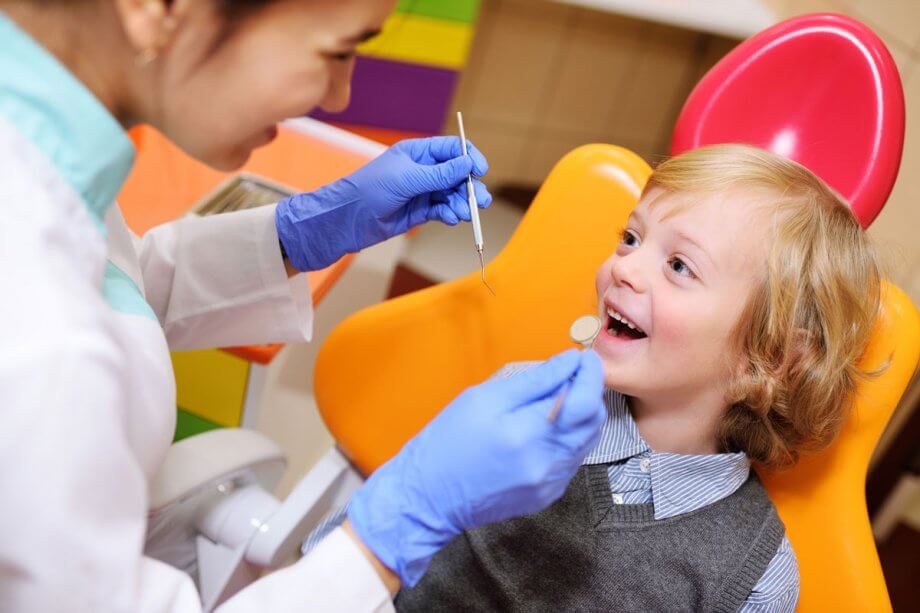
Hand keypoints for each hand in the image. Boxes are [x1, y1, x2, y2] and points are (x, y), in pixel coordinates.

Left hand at [276, 136, 491, 270]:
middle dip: (470, 186)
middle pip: (457, 174)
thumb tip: (468, 163)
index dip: (469, 158)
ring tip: (464, 213)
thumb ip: (440, 173)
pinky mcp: (420, 211)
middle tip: (480, 200)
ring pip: (452, 194)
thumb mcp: (408, 178)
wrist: (349, 218)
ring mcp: (422, 191)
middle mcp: (423, 170)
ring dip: (462, 202)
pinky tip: (453, 218)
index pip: (452, 149)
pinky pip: (443, 209)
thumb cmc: (371, 189)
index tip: (480, 171)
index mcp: (418, 152)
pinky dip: (451, 213)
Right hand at [347, 349, 605, 585]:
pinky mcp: (548, 494)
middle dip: (588, 392)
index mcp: (527, 434)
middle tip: (568, 376)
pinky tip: (541, 430)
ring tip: (551, 402)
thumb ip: (533, 380)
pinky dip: (566, 438)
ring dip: (579, 416)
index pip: (584, 398)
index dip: (590, 373)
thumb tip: (569, 361)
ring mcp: (549, 483)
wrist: (429, 497)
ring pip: (587, 440)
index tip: (584, 358)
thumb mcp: (482, 399)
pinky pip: (572, 459)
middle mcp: (546, 463)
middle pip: (594, 420)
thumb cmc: (447, 443)